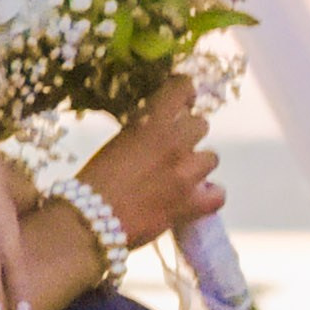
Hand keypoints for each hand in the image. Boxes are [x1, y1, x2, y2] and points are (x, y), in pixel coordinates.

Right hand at [81, 83, 222, 255]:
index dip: (186, 93)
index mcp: (151, 122)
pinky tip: (198, 197)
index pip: (183, 88)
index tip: (183, 103)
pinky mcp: (190, 205)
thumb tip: (158, 128)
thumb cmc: (94, 182)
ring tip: (182, 177)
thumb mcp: (118, 142)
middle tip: (173, 149)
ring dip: (198, 165)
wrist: (90, 221)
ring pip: (212, 158)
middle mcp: (174, 142)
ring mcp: (185, 174)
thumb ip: (143, 131)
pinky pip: (218, 195)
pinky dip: (210, 196)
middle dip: (188, 135)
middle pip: (201, 124)